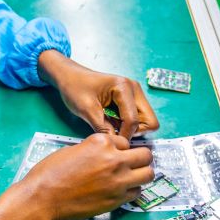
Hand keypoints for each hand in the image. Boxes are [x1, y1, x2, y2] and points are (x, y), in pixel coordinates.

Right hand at [21, 133, 154, 219]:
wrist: (42, 198)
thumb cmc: (50, 173)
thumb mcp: (74, 149)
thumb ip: (96, 149)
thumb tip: (108, 153)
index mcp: (101, 142)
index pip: (125, 141)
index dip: (120, 149)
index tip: (115, 155)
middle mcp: (114, 159)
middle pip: (145, 155)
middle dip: (140, 158)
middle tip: (134, 163)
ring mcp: (118, 181)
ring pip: (148, 174)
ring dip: (141, 174)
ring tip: (132, 177)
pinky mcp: (116, 200)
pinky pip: (137, 192)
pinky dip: (132, 191)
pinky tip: (121, 190)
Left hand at [38, 51, 159, 139]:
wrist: (69, 76)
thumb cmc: (75, 87)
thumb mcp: (86, 109)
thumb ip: (102, 127)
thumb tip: (115, 144)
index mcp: (124, 87)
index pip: (134, 120)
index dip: (124, 136)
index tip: (111, 142)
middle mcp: (134, 89)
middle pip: (150, 121)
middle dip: (134, 132)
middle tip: (115, 133)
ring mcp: (135, 94)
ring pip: (146, 121)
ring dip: (132, 129)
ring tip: (111, 126)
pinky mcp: (131, 99)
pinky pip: (138, 118)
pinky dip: (128, 124)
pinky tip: (112, 122)